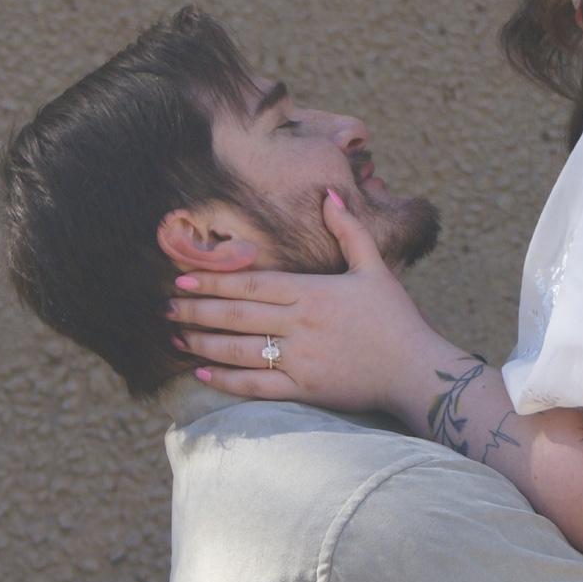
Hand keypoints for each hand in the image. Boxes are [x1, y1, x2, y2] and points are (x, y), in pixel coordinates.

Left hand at [166, 191, 443, 414]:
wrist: (417, 370)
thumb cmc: (397, 319)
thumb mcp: (375, 268)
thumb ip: (350, 230)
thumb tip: (331, 193)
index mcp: (314, 292)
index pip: (252, 282)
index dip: (214, 279)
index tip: (183, 276)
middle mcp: (301, 324)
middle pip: (237, 314)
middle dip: (197, 309)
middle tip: (166, 306)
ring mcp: (300, 358)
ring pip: (239, 349)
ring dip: (203, 342)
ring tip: (175, 337)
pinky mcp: (304, 389)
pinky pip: (256, 385)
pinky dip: (226, 381)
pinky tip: (202, 374)